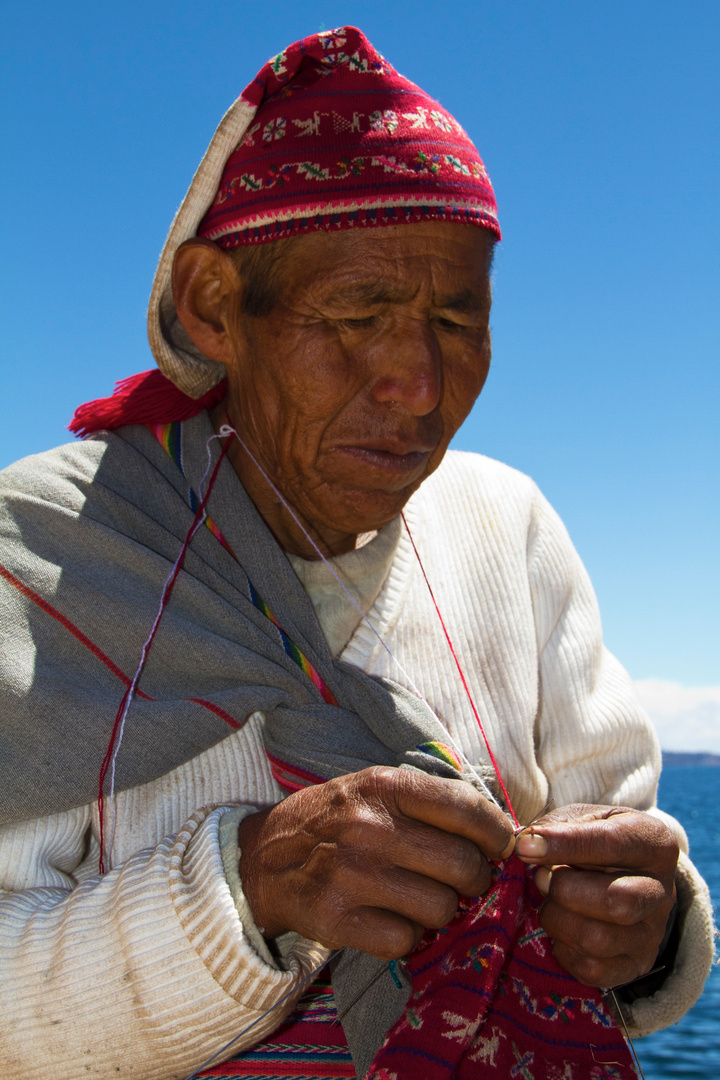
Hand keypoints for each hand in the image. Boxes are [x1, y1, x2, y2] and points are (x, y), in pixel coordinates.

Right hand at [238, 766, 513, 959]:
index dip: (498, 833)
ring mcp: (352, 875)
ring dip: (441, 911)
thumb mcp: (378, 789)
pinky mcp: (337, 919)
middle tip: (462, 879)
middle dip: (475, 878)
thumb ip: (433, 803)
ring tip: (420, 898)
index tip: (502, 847)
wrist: (266, 857)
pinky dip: (407, 937)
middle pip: (464, 866)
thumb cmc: (338, 819)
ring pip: (442, 909)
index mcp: (385, 787)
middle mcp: (370, 827)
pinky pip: (406, 941)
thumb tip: (503, 833)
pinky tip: (392, 918)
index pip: (466, 808)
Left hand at [515, 804, 678, 987]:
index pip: (612, 844)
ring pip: (599, 939)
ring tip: (548, 901)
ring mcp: (652, 934)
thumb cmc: (597, 839)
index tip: (525, 847)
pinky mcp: (635, 964)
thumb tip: (526, 845)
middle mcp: (662, 891)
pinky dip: (564, 948)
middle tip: (540, 877)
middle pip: (617, 902)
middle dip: (565, 890)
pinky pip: (592, 969)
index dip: (564, 845)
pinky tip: (561, 926)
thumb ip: (558, 826)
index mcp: (655, 843)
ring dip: (558, 919)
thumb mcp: (584, 818)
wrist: (625, 874)